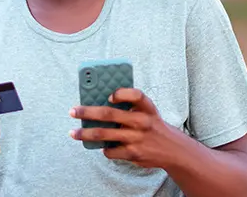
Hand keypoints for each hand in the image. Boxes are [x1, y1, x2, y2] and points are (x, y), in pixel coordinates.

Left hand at [69, 88, 186, 168]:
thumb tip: (99, 103)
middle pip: (109, 114)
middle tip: (73, 111)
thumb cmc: (153, 126)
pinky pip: (110, 151)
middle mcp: (142, 121)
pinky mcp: (133, 153)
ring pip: (104, 134)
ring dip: (85, 134)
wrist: (172, 150)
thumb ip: (130, 106)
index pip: (136, 95)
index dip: (120, 93)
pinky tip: (103, 146)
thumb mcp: (148, 111)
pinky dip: (104, 149)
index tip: (108, 95)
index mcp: (147, 107)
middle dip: (87, 112)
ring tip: (73, 133)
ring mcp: (136, 138)